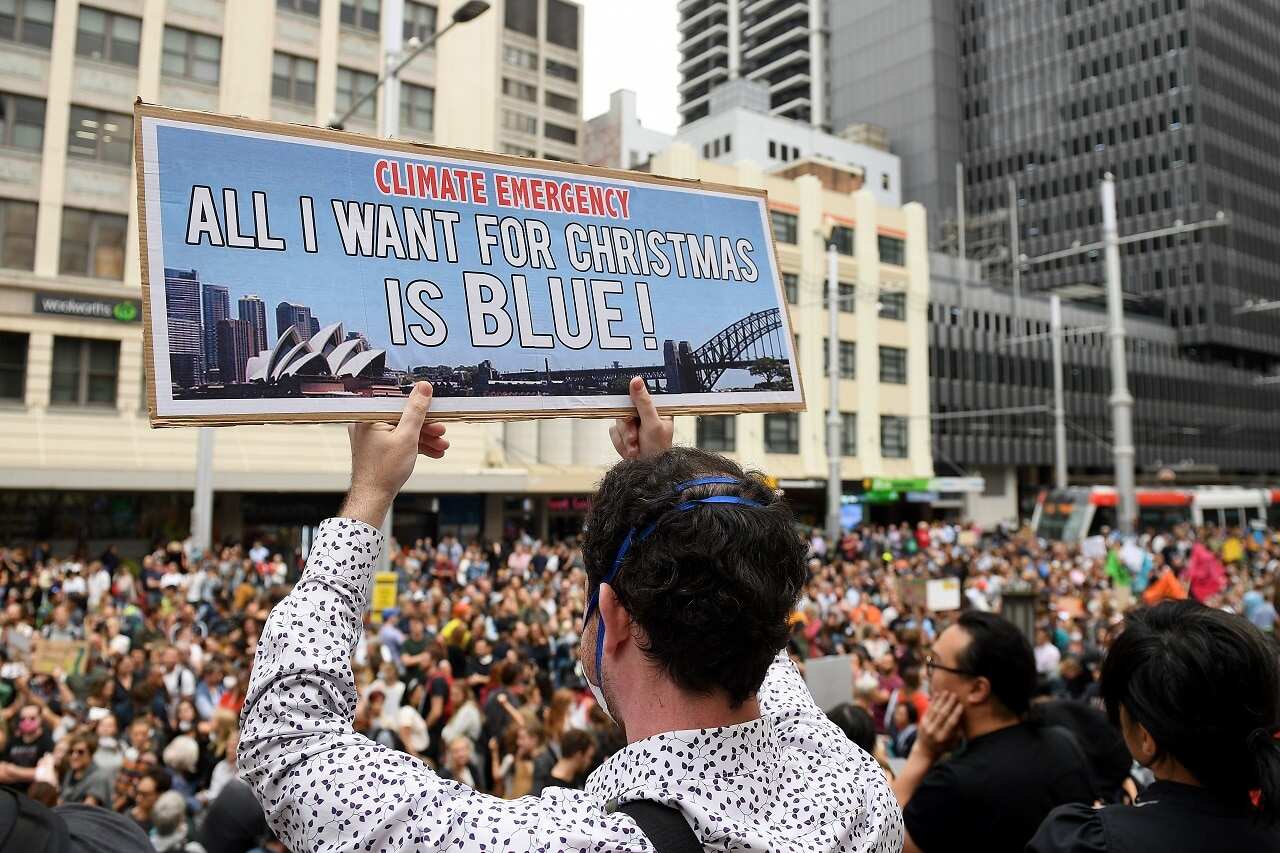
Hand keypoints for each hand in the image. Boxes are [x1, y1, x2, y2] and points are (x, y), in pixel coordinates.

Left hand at [342, 382, 448, 526]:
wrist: (373, 498)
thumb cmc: (384, 470)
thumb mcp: (407, 437)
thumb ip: (416, 411)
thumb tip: (423, 387)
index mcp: (369, 416)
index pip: (397, 402)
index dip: (419, 404)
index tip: (435, 406)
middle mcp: (367, 423)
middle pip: (402, 417)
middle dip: (426, 426)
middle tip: (442, 431)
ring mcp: (371, 437)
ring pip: (403, 430)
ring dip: (424, 438)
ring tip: (443, 446)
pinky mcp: (378, 448)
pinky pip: (399, 441)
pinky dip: (415, 446)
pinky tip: (434, 452)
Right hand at [609, 377, 673, 460]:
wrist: (648, 472)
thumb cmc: (659, 451)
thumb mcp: (652, 425)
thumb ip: (643, 403)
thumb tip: (636, 381)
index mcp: (657, 408)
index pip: (640, 394)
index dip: (631, 401)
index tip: (630, 411)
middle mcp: (645, 414)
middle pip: (624, 408)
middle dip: (628, 428)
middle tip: (634, 439)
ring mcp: (633, 424)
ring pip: (617, 421)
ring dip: (624, 438)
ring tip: (635, 450)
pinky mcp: (623, 434)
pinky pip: (613, 432)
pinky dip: (620, 444)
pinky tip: (630, 452)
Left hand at [913, 691, 963, 760]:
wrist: (925, 751)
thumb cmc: (942, 746)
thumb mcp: (952, 742)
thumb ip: (957, 730)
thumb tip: (962, 716)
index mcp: (943, 737)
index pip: (951, 723)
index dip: (956, 713)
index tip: (961, 705)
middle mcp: (934, 731)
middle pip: (942, 714)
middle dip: (949, 703)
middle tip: (954, 695)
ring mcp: (926, 725)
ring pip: (935, 710)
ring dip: (941, 700)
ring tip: (947, 692)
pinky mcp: (921, 721)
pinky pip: (928, 709)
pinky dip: (933, 701)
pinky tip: (937, 694)